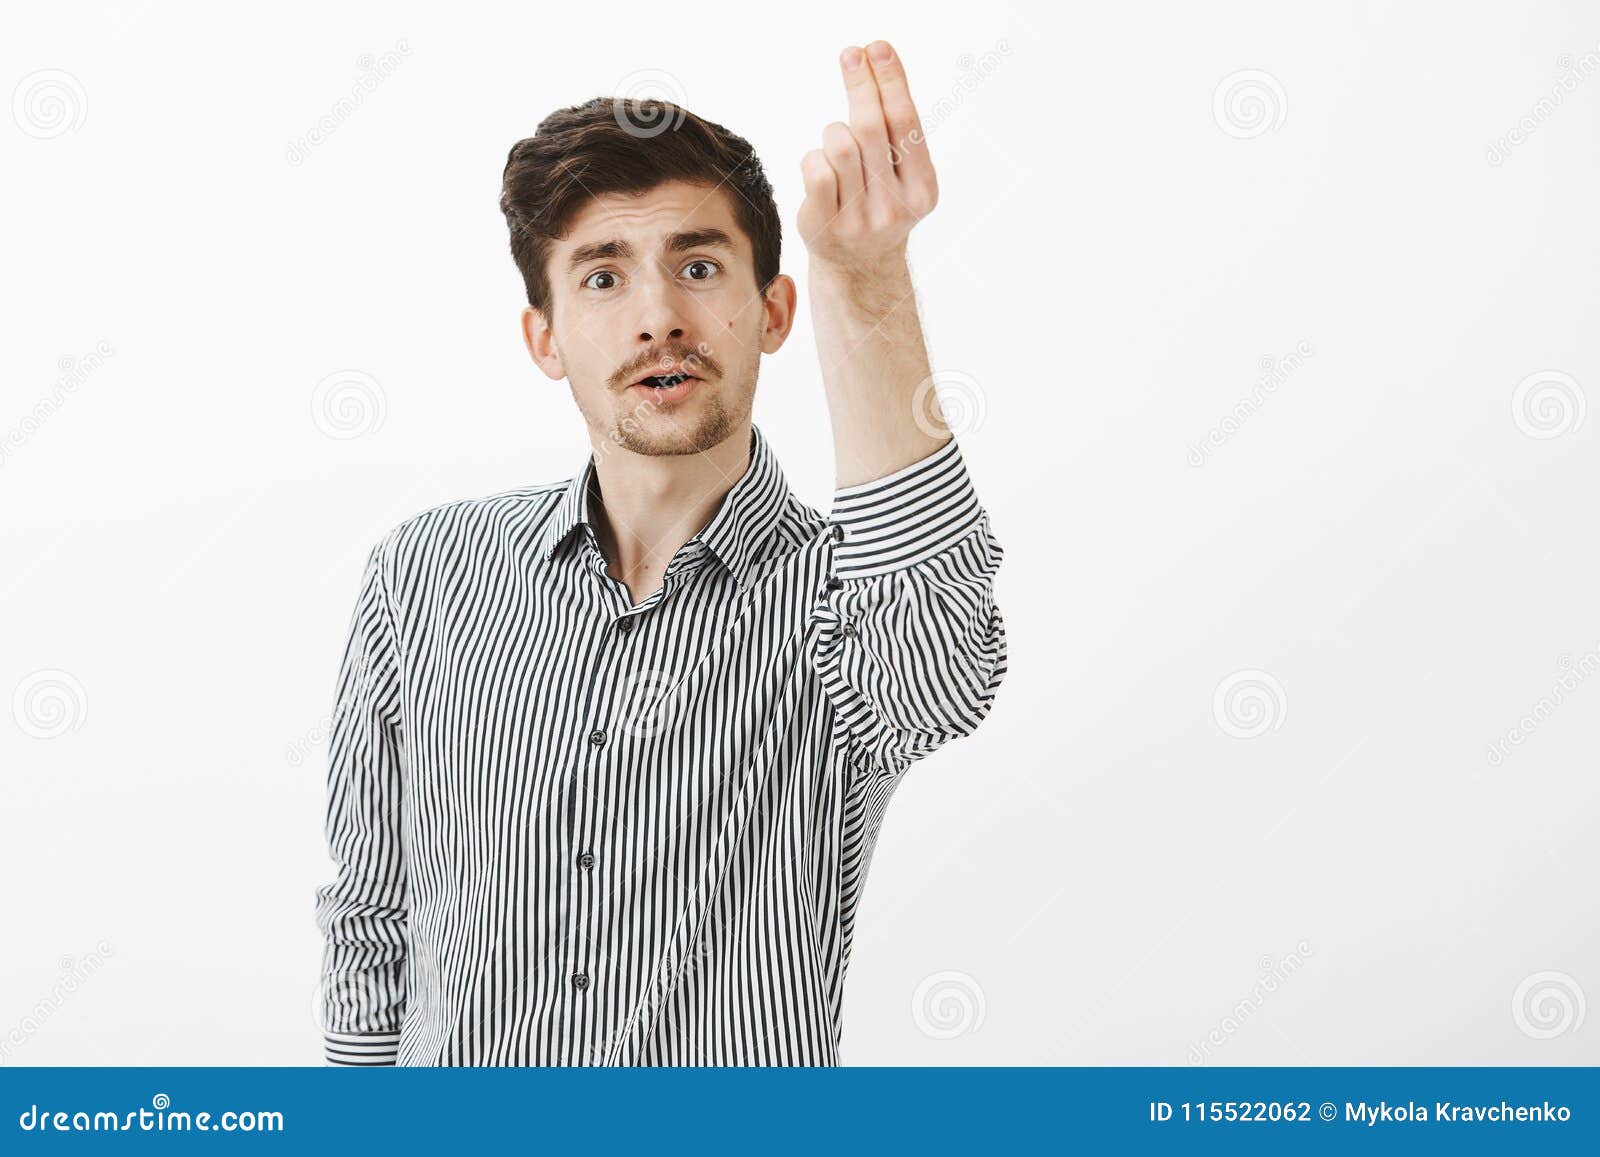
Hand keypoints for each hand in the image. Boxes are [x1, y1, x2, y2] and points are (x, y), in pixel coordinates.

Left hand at [798, 41, 938, 276]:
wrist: (859, 265)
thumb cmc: (879, 202)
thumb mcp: (902, 174)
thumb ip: (895, 130)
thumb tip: (873, 61)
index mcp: (923, 190)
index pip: (906, 124)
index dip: (891, 81)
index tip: (876, 49)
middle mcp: (894, 207)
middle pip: (872, 127)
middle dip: (860, 85)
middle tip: (851, 55)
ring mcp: (859, 219)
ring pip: (840, 144)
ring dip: (835, 130)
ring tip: (838, 140)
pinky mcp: (824, 225)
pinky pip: (815, 169)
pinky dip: (814, 156)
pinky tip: (820, 164)